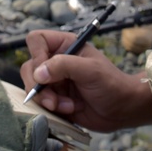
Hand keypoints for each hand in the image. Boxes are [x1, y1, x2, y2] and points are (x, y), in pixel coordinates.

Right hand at [20, 30, 151, 132]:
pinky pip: (40, 103)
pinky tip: (70, 110)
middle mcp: (56, 61)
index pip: (36, 40)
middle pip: (29, 67)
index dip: (36, 55)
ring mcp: (54, 81)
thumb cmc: (111, 83)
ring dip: (47, 99)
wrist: (122, 109)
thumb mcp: (90, 70)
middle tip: (54, 99)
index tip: (45, 72)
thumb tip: (38, 73)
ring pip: (33, 87)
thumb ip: (63, 66)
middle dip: (39, 86)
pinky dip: (52, 109)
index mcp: (64, 45)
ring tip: (68, 106)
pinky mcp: (55, 99)